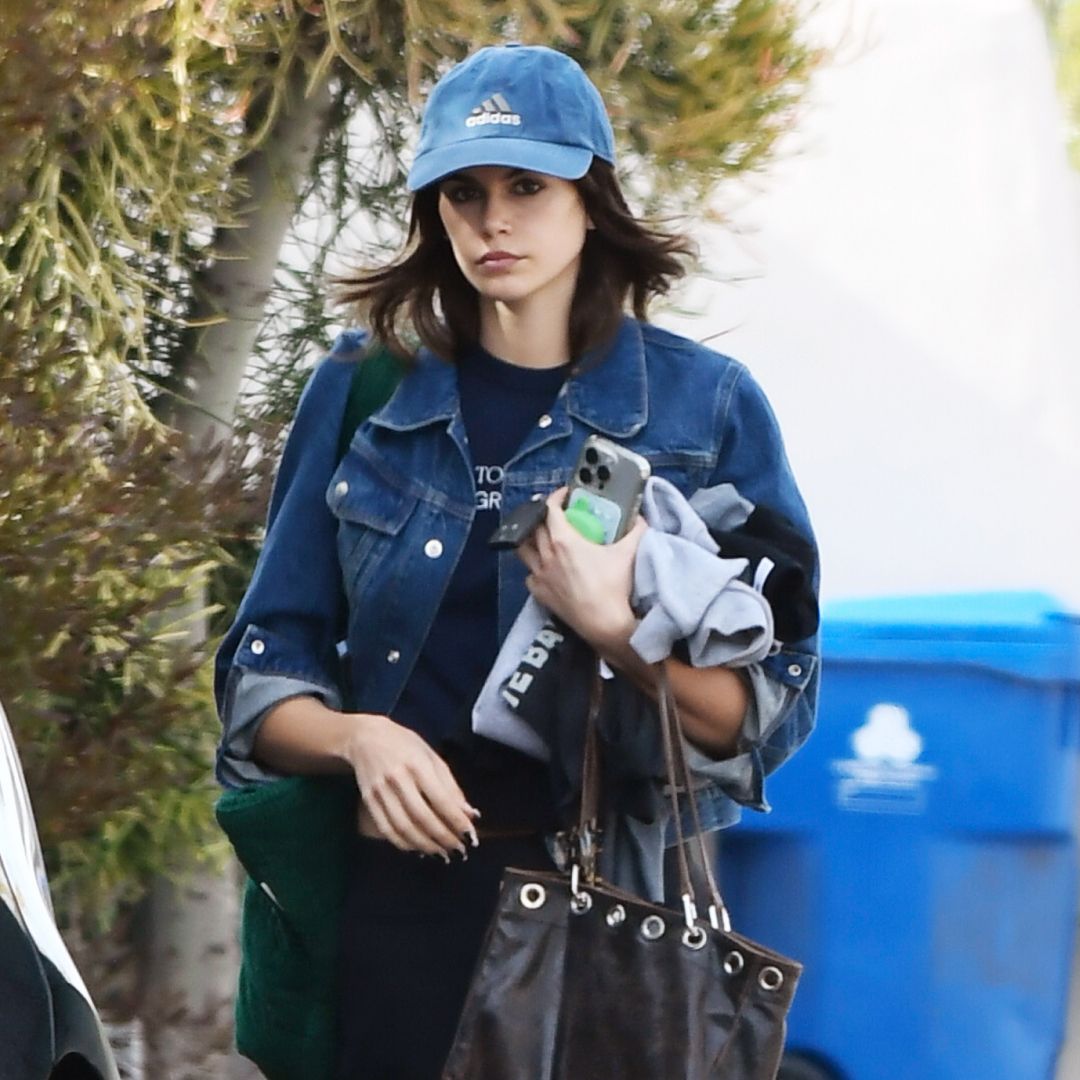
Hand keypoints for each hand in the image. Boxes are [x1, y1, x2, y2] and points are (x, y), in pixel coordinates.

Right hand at [343, 713, 478, 858]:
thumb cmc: (405, 744)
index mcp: (418, 765)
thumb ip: (451, 786)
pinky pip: (387, 829)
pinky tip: (419, 848)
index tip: (471, 836)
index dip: (457, 821)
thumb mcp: (432, 756)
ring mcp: (380, 792)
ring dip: (426, 845)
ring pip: (404, 828)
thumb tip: (469, 813)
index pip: (440, 799)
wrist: (365, 737)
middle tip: (459, 851)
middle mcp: (398, 779)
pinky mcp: (369, 802)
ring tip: (442, 854)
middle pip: (422, 817)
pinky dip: (404, 844)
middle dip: (443, 838)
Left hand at [516, 487, 645, 650]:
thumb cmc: (614, 586)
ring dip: (531, 538)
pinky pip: (529, 573)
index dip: (555, 497)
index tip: (564, 495)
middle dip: (543, 515)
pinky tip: (546, 567)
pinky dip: (535, 566)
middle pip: (535, 526)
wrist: (604, 623)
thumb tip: (640, 517)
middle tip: (556, 513)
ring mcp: (539, 574)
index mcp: (564, 540)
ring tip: (542, 536)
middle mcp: (546, 554)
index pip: (550, 509)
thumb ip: (636, 529)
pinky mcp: (538, 593)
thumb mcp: (629, 552)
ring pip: (523, 548)